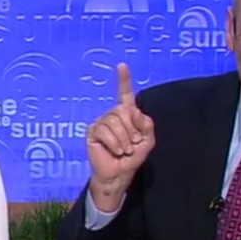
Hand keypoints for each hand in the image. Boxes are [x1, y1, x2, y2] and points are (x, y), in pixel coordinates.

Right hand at [86, 63, 154, 207]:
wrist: (119, 174)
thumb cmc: (132, 157)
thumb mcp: (147, 141)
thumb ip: (146, 124)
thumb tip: (132, 110)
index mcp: (126, 115)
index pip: (124, 94)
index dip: (123, 80)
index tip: (121, 65)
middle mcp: (112, 115)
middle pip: (123, 110)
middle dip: (131, 130)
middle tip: (132, 144)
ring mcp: (101, 123)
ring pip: (114, 121)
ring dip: (124, 139)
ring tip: (124, 150)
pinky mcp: (93, 132)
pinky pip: (105, 131)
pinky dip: (114, 143)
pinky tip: (115, 151)